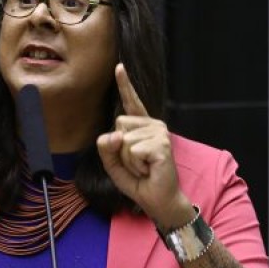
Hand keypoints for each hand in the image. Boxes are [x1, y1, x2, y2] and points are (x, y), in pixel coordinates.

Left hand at [96, 64, 192, 227]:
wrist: (158, 200)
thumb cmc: (139, 181)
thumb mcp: (114, 164)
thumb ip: (106, 148)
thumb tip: (114, 134)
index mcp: (142, 127)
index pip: (131, 103)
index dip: (125, 85)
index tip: (119, 67)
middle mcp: (153, 125)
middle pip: (118, 124)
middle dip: (119, 149)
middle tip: (137, 163)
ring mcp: (160, 133)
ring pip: (124, 140)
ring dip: (128, 160)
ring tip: (144, 167)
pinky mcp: (162, 144)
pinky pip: (133, 150)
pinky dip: (136, 164)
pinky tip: (149, 169)